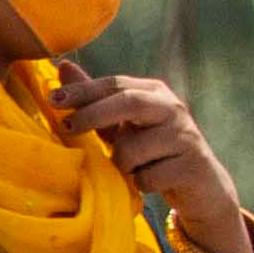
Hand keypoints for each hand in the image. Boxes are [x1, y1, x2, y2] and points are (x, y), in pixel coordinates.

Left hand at [56, 68, 253, 252]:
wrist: (202, 186)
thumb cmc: (153, 152)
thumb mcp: (122, 125)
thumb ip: (94, 100)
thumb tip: (62, 66)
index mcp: (155, 93)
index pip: (116, 84)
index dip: (83, 91)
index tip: (52, 99)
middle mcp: (173, 108)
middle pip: (129, 102)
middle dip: (94, 114)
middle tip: (67, 128)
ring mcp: (185, 136)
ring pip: (133, 149)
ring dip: (121, 165)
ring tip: (132, 169)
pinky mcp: (192, 165)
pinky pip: (147, 177)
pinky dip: (140, 184)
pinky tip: (152, 182)